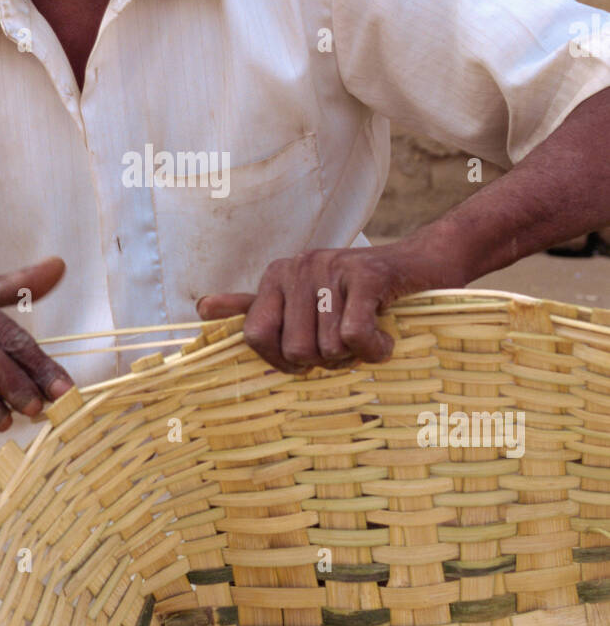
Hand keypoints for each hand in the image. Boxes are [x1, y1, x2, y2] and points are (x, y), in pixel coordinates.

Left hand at [196, 242, 442, 372]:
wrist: (424, 265)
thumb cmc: (362, 295)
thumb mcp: (304, 299)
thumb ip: (255, 307)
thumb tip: (201, 309)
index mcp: (277, 275)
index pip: (255, 336)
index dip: (282, 360)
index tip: (310, 356)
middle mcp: (298, 266)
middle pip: (295, 350)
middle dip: (327, 360)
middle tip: (349, 342)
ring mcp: (331, 267)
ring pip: (328, 347)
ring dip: (356, 355)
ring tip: (370, 331)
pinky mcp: (368, 274)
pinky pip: (356, 335)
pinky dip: (376, 349)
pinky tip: (386, 336)